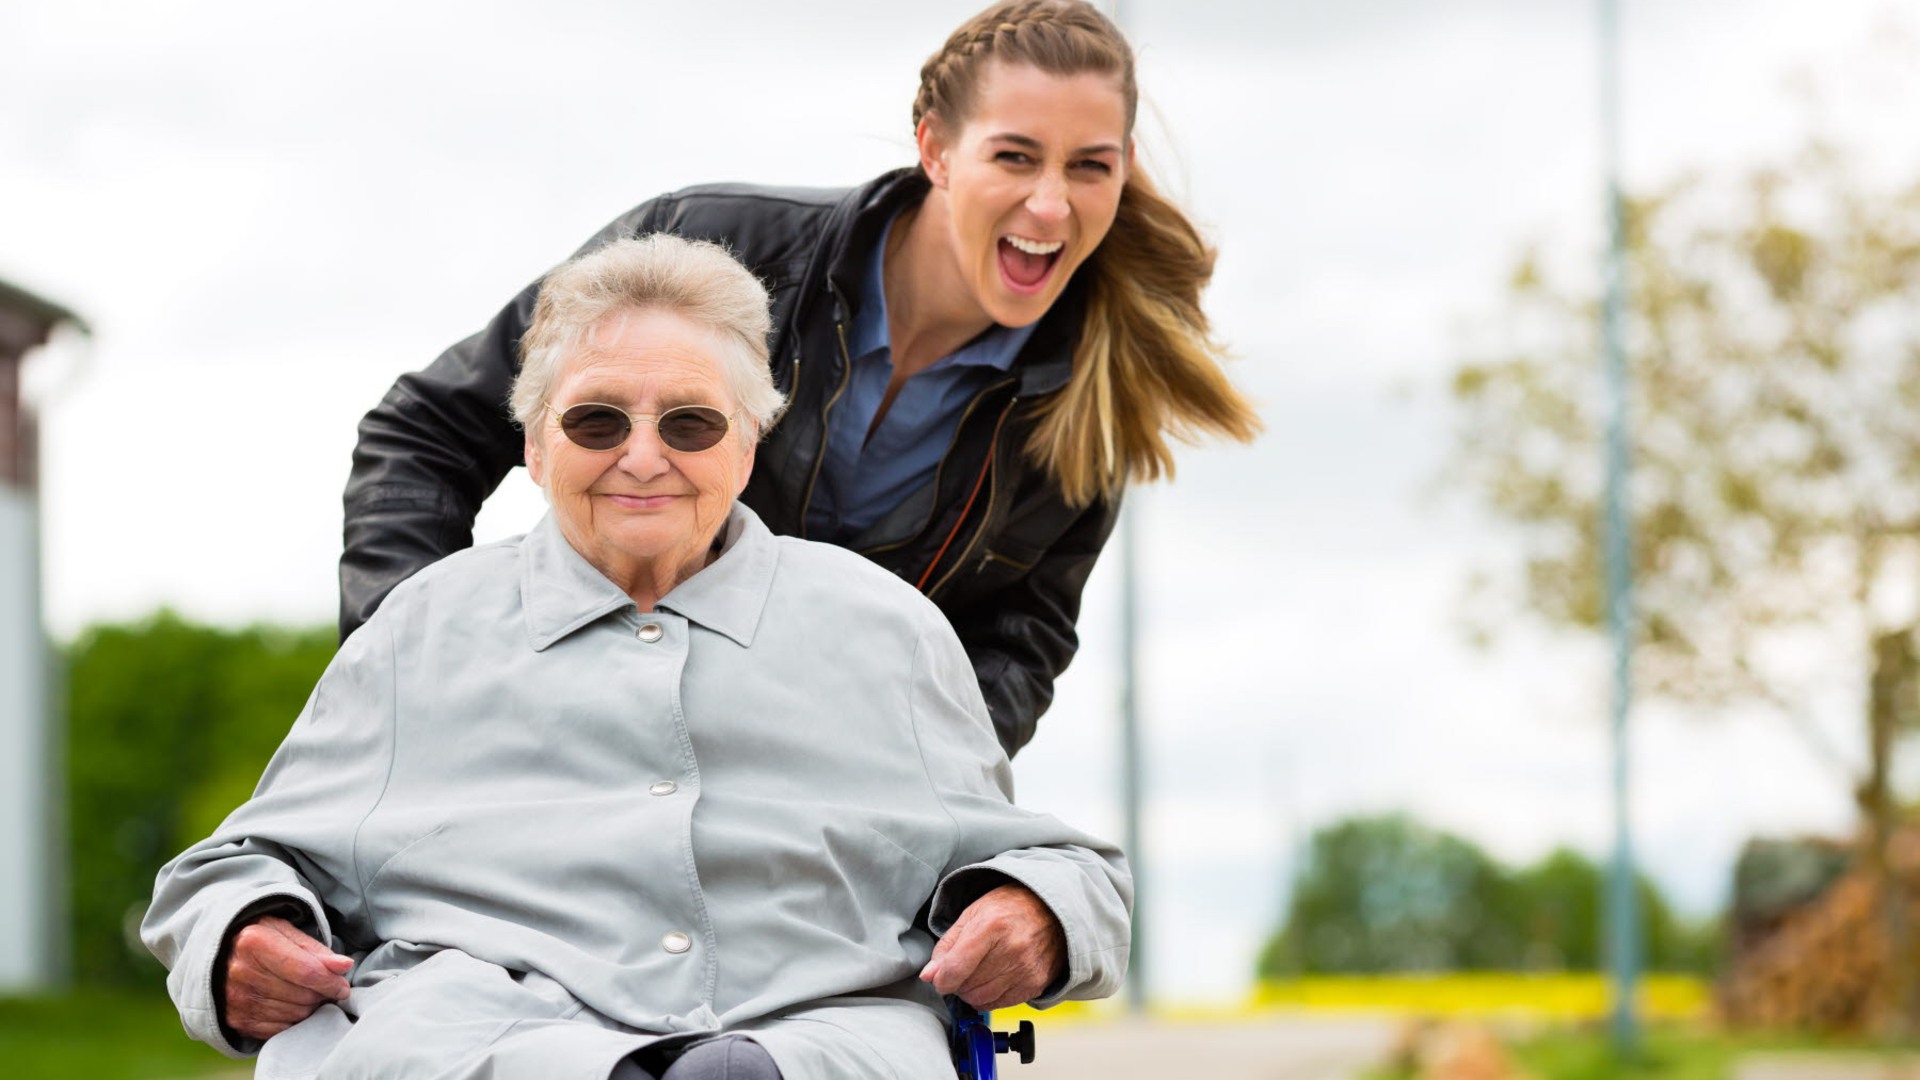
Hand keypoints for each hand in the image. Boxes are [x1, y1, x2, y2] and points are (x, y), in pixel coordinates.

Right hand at [223, 916, 352, 1039]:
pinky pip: (280, 1029)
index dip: (330, 982)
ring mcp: (237, 999)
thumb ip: (316, 950)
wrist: (220, 957)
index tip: (343, 986)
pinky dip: (293, 1020)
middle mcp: (241, 972)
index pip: (305, 971)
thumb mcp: (286, 933)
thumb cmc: (262, 940)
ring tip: (308, 994)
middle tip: (324, 988)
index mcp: (254, 943)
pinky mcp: (236, 1020)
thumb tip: (344, 966)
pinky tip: (292, 1005)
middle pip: (302, 995)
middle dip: (321, 994)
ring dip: (309, 1007)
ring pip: (295, 1014)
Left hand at [920, 883, 1065, 1009]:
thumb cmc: (1009, 908)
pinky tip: (993, 979)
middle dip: (957, 983)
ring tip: (978, 973)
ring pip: (981, 999)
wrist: (1050, 909)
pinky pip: (1000, 1004)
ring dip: (972, 992)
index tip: (939, 978)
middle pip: (967, 986)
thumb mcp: (972, 914)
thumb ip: (947, 945)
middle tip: (962, 969)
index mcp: (992, 925)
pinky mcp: (1036, 983)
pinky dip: (990, 997)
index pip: (956, 968)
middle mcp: (1012, 948)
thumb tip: (930, 975)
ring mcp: (1026, 968)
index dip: (941, 979)